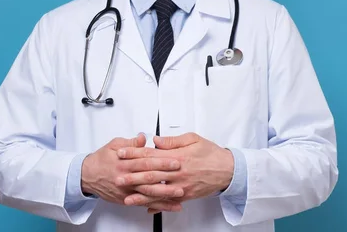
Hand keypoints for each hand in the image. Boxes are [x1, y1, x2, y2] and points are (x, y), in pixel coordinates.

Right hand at [81, 133, 184, 211]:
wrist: (86, 175)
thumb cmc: (102, 159)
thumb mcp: (114, 145)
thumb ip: (131, 143)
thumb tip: (143, 138)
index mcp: (124, 162)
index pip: (146, 161)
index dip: (161, 161)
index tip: (175, 160)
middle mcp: (125, 177)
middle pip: (149, 178)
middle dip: (166, 177)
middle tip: (181, 175)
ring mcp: (126, 191)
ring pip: (148, 193)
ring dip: (165, 194)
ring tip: (179, 194)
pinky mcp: (126, 200)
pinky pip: (144, 203)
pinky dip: (158, 206)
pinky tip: (170, 206)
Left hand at [116, 133, 234, 213]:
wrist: (228, 170)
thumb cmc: (211, 153)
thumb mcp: (193, 139)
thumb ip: (172, 140)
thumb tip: (155, 140)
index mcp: (177, 156)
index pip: (150, 154)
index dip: (134, 153)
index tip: (121, 152)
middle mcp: (177, 172)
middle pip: (150, 174)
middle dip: (132, 175)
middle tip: (117, 176)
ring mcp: (181, 185)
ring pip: (157, 191)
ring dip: (141, 194)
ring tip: (127, 196)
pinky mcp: (186, 195)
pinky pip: (169, 201)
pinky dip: (157, 205)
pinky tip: (146, 208)